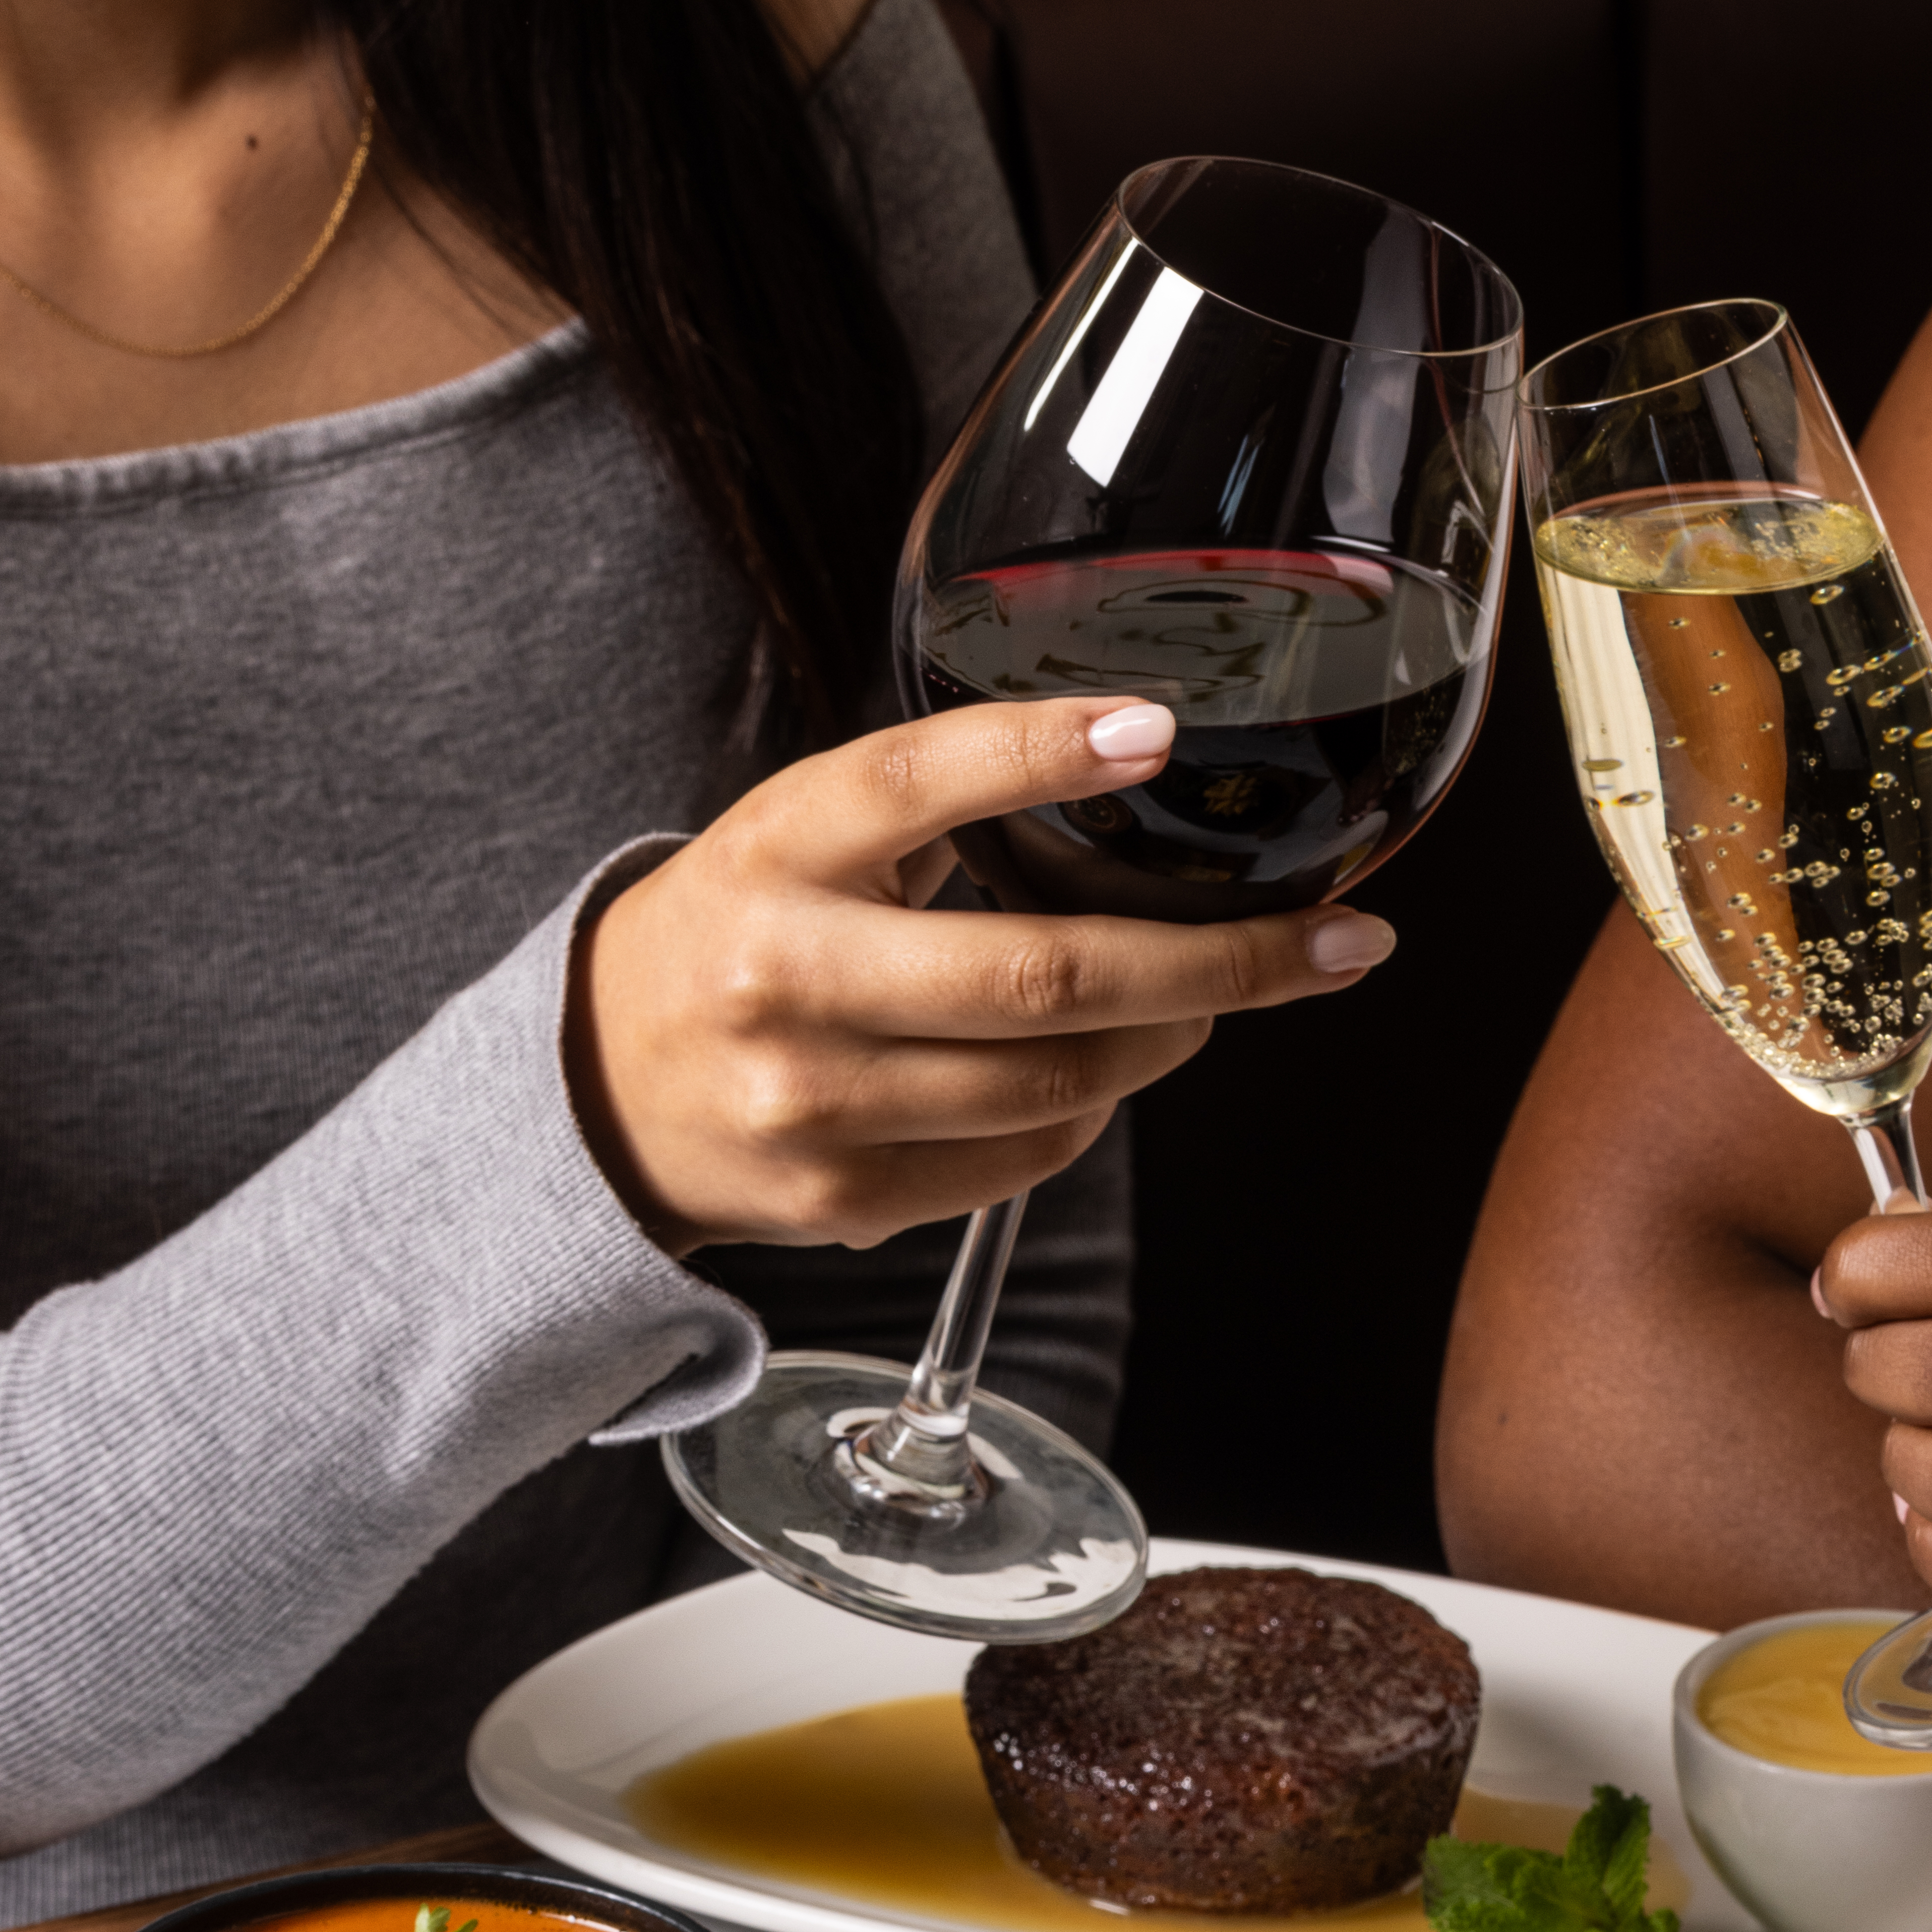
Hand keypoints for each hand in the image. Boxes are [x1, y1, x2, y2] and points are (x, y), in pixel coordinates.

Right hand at [569, 694, 1393, 1249]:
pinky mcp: (843, 1198)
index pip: (914, 782)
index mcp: (777, 851)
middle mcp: (788, 977)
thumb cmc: (740, 938)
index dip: (1039, 753)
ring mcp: (816, 1102)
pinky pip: (1022, 1160)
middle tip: (1331, 944)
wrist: (600, 1091)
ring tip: (1209, 1005)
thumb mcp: (801, 839)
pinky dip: (1087, 1113)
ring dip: (1169, 1044)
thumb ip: (934, 811)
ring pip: (1056, 1084)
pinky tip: (1100, 1079)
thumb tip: (1132, 776)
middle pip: (1045, 977)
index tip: (1158, 733)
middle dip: (1219, 965)